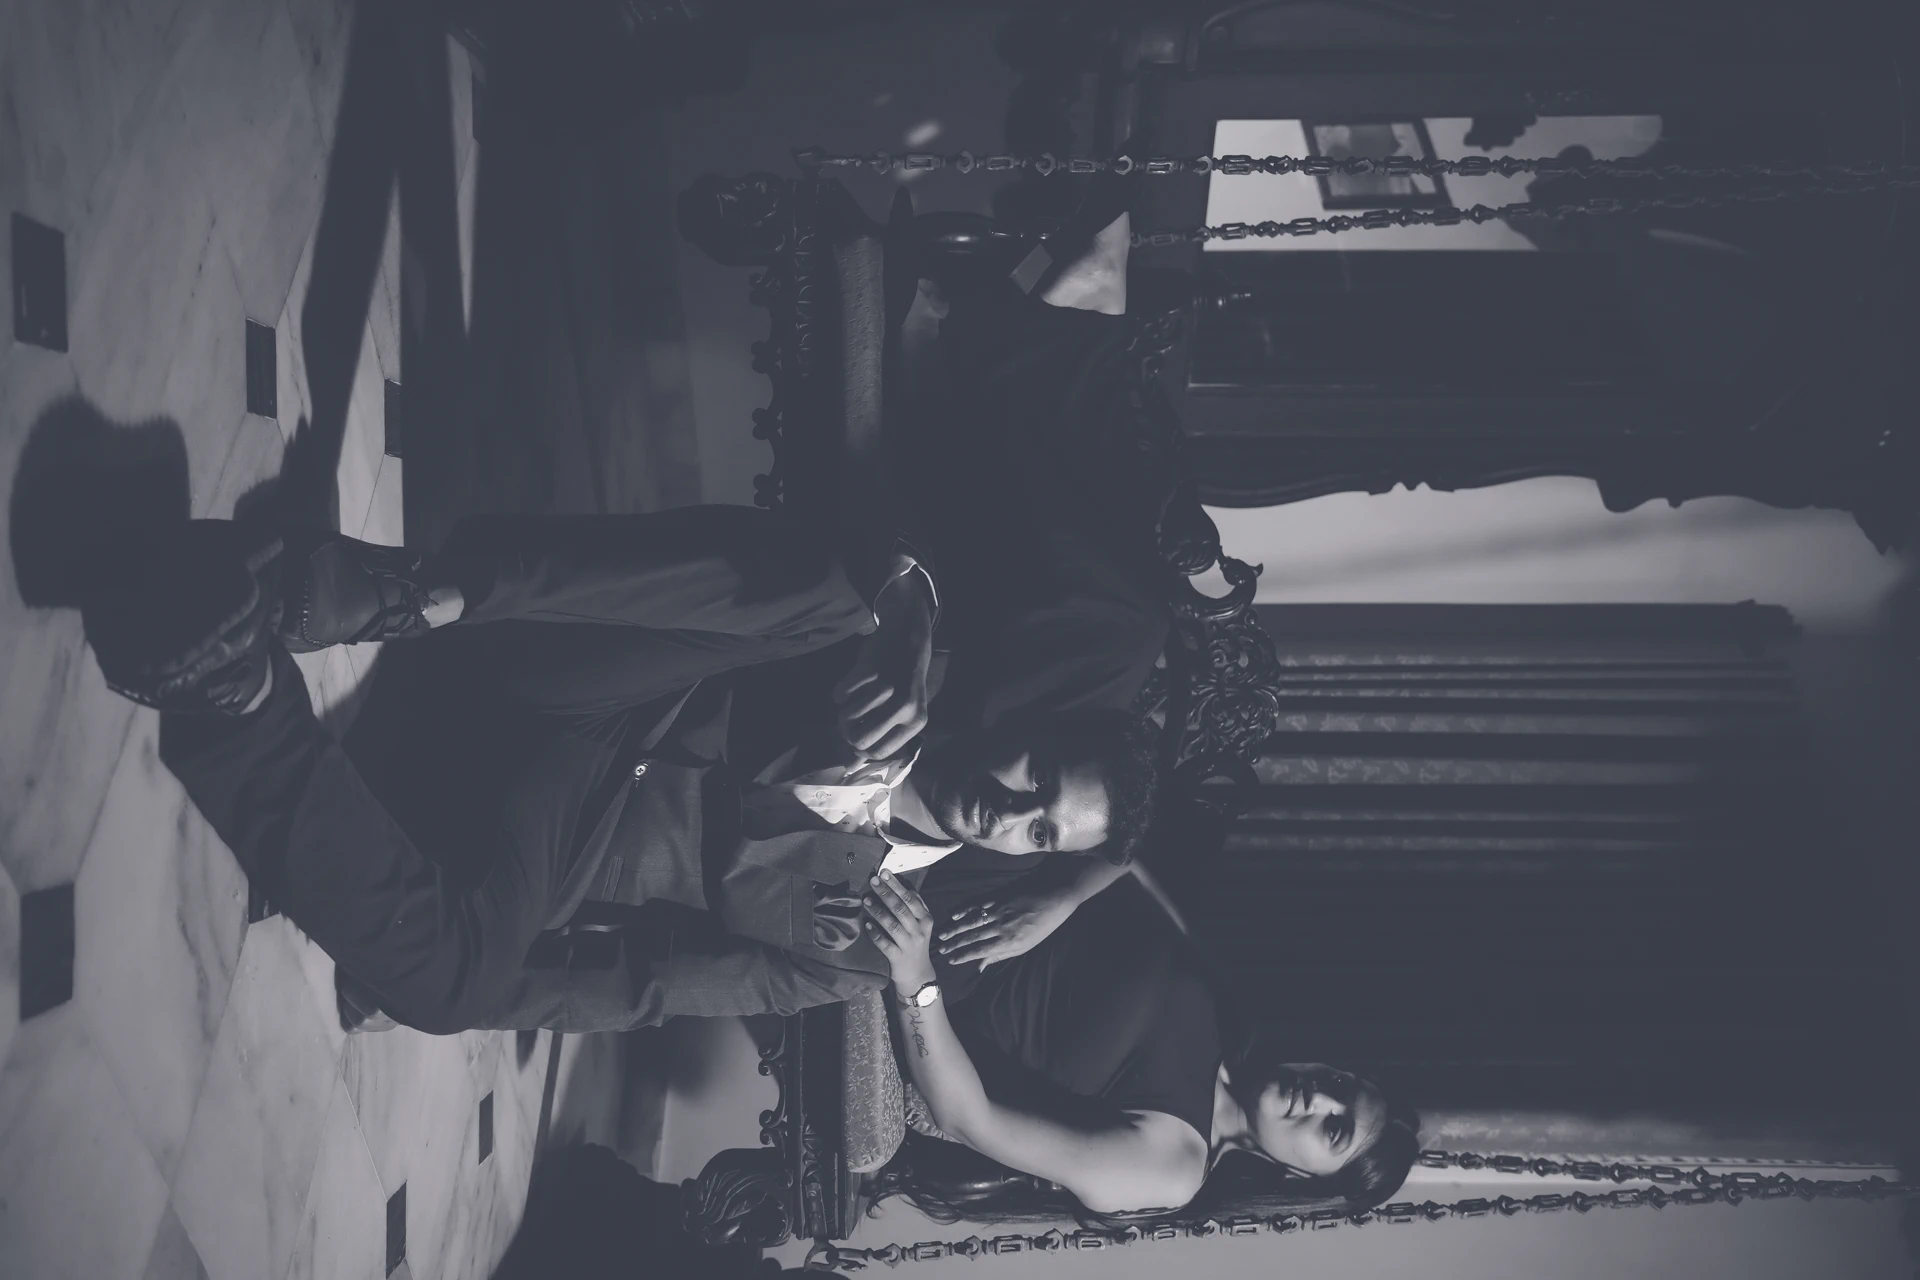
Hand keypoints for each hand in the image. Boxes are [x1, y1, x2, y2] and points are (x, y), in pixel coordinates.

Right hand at [833, 570, 933, 759]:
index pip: (880, 752)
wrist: (908, 637)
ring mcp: (888, 686)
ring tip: (852, 701)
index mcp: (916, 721)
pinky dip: (840, 692)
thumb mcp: (901, 710)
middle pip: (860, 739)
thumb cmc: (903, 681)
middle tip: (848, 721)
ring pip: (847, 716)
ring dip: (843, 710)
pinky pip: (840, 694)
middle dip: (847, 732)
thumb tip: (849, 766)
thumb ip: (878, 738)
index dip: (861, 749)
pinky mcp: (871, 669)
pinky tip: (851, 685)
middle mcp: (905, 706)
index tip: (856, 740)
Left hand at [862, 869, 936, 994]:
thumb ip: (916, 906)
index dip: (896, 885)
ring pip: (892, 925)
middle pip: (901, 909)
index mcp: (926, 919)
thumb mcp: (922, 924)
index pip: (910, 898)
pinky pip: (885, 944)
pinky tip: (866, 925)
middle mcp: (919, 931)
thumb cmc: (916, 943)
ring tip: (866, 899)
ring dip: (878, 911)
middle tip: (873, 880)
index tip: (884, 873)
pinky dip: (875, 934)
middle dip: (886, 893)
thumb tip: (903, 885)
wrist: (918, 975)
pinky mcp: (898, 958)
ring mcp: (909, 945)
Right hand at [937, 888, 1076, 969]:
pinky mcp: (999, 897)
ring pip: (972, 921)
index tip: (950, 960)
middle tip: (940, 949)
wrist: (1054, 898)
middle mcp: (1001, 926)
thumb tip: (980, 967)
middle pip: (973, 936)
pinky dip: (965, 910)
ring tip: (942, 935)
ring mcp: (999, 910)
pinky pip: (977, 904)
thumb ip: (1000, 955)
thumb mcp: (1025, 946)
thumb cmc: (1041, 927)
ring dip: (955, 928)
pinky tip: (954, 915)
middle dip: (954, 944)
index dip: (963, 955)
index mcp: (1009, 941)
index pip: (980, 950)